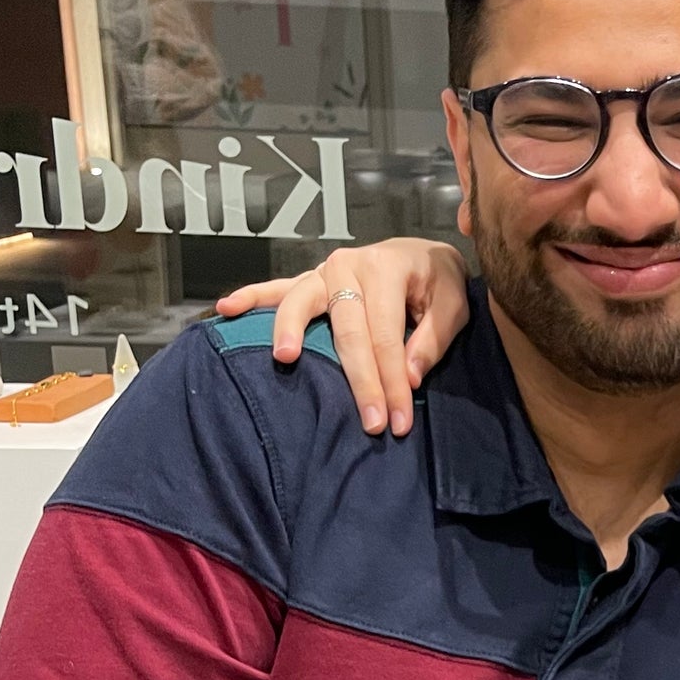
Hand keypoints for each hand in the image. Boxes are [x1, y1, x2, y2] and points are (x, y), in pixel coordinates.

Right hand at [215, 238, 472, 437]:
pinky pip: (277, 288)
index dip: (392, 380)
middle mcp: (350, 265)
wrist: (423, 256)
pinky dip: (250, 296)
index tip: (397, 420)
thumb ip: (433, 338)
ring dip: (290, 329)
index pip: (387, 335)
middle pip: (347, 330)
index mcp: (387, 268)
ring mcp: (325, 272)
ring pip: (301, 302)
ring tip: (285, 357)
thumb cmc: (437, 283)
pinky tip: (226, 309)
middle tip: (369, 423)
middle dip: (359, 380)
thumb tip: (408, 374)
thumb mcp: (453, 304)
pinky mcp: (311, 281)